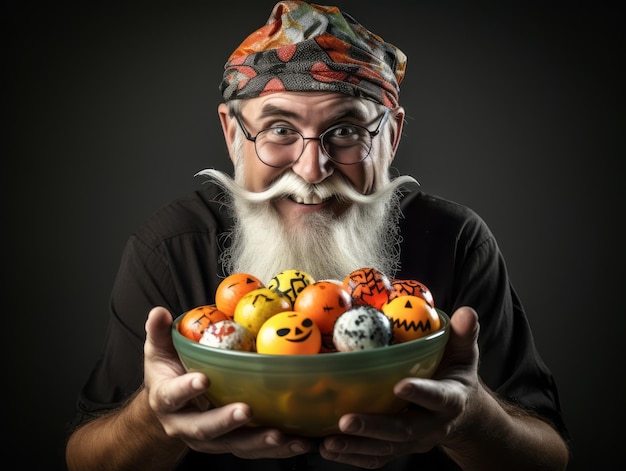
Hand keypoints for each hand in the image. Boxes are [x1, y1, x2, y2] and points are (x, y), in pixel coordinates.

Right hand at [144, 306, 312, 458]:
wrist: (168, 408)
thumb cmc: (167, 372)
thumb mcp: (158, 351)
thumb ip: (159, 332)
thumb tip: (159, 312)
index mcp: (166, 399)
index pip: (172, 396)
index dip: (185, 390)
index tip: (202, 380)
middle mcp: (185, 425)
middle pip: (204, 429)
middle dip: (225, 421)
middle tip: (246, 410)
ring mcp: (210, 438)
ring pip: (233, 444)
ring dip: (258, 442)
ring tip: (283, 437)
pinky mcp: (231, 443)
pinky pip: (253, 449)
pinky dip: (277, 449)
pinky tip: (298, 443)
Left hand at [318, 306, 478, 467]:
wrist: (463, 413)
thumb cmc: (457, 374)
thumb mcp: (464, 353)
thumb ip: (463, 334)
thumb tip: (466, 311)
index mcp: (450, 399)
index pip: (438, 397)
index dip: (420, 393)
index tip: (399, 385)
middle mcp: (432, 426)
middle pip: (403, 430)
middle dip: (373, 428)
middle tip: (345, 421)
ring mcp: (414, 441)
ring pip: (385, 449)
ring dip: (356, 447)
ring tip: (328, 443)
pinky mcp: (398, 448)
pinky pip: (375, 457)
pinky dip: (351, 456)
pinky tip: (326, 449)